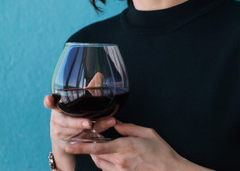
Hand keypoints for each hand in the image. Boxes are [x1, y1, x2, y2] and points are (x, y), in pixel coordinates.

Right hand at [44, 72, 115, 169]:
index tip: (49, 99)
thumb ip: (88, 90)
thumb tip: (99, 75)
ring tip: (109, 122)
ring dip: (95, 128)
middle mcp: (58, 121)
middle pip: (67, 122)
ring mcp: (63, 134)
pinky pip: (84, 140)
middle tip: (89, 123)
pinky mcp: (71, 144)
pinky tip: (105, 135)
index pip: (50, 104)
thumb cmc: (72, 115)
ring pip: (78, 133)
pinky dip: (95, 137)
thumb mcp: (77, 103)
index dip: (49, 101)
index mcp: (58, 108)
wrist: (64, 139)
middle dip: (78, 123)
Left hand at [65, 121, 214, 170]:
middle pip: (95, 156)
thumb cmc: (160, 150)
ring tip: (101, 147)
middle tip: (88, 140)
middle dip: (89, 148)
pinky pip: (108, 170)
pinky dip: (106, 162)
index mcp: (124, 147)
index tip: (69, 144)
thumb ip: (128, 128)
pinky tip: (113, 156)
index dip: (81, 146)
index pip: (97, 147)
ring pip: (100, 164)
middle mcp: (119, 161)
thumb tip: (116, 124)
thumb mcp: (146, 133)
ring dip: (97, 155)